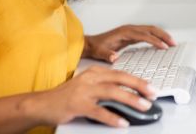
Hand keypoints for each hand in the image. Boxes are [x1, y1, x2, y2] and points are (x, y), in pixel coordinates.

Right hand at [30, 65, 156, 127]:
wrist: (42, 104)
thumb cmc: (66, 96)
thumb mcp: (87, 86)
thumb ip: (104, 87)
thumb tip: (127, 94)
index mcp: (94, 72)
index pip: (121, 74)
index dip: (137, 80)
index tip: (151, 87)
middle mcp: (90, 78)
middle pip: (120, 79)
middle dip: (139, 86)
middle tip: (153, 94)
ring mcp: (83, 91)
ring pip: (112, 93)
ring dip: (131, 100)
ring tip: (143, 107)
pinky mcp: (77, 105)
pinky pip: (99, 111)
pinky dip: (112, 117)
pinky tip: (122, 122)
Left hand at [83, 24, 175, 61]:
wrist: (91, 44)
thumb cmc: (96, 48)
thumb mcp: (100, 52)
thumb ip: (107, 55)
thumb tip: (114, 57)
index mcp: (125, 32)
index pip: (144, 35)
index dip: (155, 41)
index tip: (164, 47)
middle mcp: (130, 29)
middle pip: (151, 29)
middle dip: (163, 35)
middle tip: (173, 43)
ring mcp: (132, 31)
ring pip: (151, 30)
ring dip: (162, 35)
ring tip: (171, 43)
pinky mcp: (132, 35)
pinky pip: (148, 34)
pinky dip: (156, 37)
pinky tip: (161, 44)